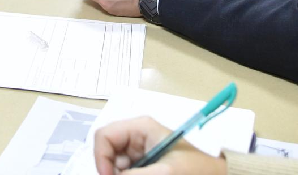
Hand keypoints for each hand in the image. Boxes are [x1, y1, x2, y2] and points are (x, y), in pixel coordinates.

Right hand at [94, 117, 227, 174]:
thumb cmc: (195, 170)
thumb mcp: (163, 172)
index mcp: (140, 127)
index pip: (104, 136)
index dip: (101, 158)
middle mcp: (137, 137)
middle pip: (108, 153)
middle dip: (111, 170)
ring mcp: (141, 153)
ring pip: (116, 166)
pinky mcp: (146, 166)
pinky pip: (127, 171)